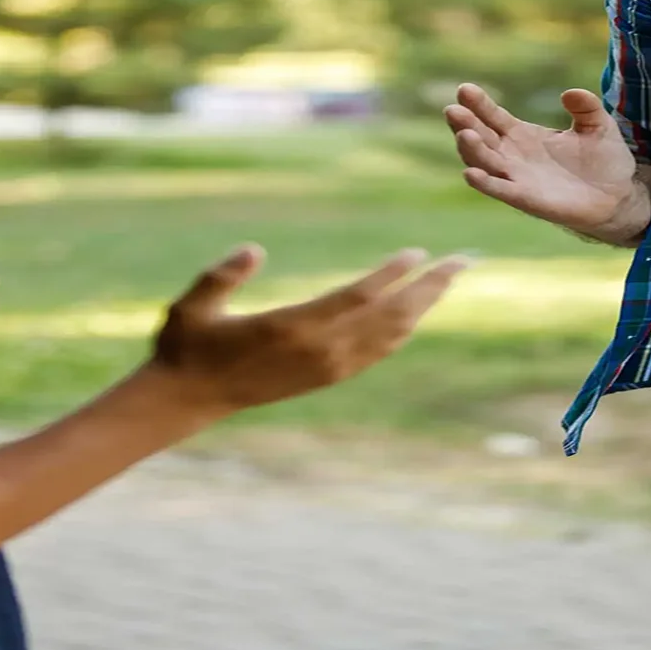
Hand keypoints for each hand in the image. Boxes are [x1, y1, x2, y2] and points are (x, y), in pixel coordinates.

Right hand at [145, 245, 468, 411]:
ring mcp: (326, 368)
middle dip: (430, 288)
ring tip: (448, 279)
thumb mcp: (192, 305)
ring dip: (423, 307)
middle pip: (390, 316)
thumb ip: (222, 275)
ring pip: (390, 337)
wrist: (189, 399)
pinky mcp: (326, 377)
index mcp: (291, 329)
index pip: (357, 297)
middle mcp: (319, 351)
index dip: (391, 275)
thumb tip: (254, 250)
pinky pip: (376, 352)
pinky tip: (415, 314)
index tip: (418, 253)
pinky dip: (402, 331)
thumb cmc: (186, 345)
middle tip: (464, 261)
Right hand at [444, 83, 645, 243]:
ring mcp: (517, 178)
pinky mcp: (526, 199)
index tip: (464, 90)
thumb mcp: (598, 124)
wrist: (619, 196)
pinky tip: (470, 173)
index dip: (479, 104)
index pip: (493, 117)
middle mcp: (513, 156)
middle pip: (480, 137)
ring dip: (471, 150)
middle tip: (453, 110)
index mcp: (523, 135)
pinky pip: (500, 191)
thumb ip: (586, 107)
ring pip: (484, 162)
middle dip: (465, 124)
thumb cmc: (604, 161)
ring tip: (465, 134)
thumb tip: (570, 93)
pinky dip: (485, 183)